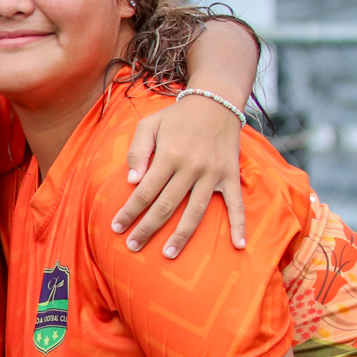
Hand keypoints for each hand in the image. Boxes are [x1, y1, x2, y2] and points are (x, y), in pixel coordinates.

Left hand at [113, 93, 245, 256]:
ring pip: (196, 211)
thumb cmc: (176, 117)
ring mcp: (213, 174)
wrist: (216, 102)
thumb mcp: (148, 125)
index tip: (117, 227)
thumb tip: (131, 182)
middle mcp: (191, 167)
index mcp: (169, 156)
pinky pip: (237, 203)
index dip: (129, 211)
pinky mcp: (231, 176)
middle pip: (166, 205)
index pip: (144, 191)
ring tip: (168, 254)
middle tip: (132, 246)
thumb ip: (137, 152)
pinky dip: (239, 224)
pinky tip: (238, 245)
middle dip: (147, 228)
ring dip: (182, 235)